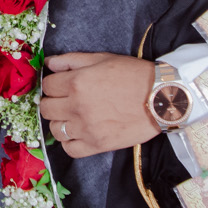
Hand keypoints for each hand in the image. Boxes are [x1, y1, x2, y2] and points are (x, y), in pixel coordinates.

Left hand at [39, 53, 161, 157]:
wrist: (161, 98)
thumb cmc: (133, 75)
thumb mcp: (103, 59)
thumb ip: (72, 60)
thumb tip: (49, 63)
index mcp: (77, 82)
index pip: (47, 86)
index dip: (52, 84)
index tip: (60, 85)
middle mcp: (77, 106)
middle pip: (46, 108)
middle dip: (52, 102)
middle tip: (65, 101)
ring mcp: (86, 128)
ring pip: (55, 129)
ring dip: (60, 122)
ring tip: (72, 117)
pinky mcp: (97, 145)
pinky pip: (69, 149)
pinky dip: (69, 142)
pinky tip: (77, 133)